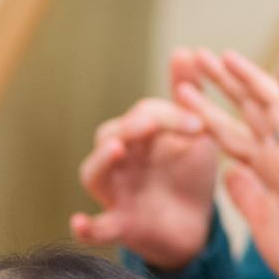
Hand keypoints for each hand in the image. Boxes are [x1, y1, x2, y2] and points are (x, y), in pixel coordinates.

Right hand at [71, 48, 220, 269]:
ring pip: (94, 173)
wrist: (196, 224)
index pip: (143, 115)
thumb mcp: (194, 132)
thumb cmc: (188, 174)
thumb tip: (182, 51)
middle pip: (111, 136)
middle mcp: (120, 161)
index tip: (199, 124)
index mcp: (138, 137)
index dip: (168, 115)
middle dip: (131, 128)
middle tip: (152, 124)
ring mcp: (116, 192)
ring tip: (117, 150)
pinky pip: (97, 227)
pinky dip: (86, 227)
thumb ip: (186, 95)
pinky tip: (79, 223)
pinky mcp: (120, 225)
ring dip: (102, 161)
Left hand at [173, 50, 278, 278]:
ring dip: (247, 82)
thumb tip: (229, 173)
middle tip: (196, 57)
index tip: (182, 89)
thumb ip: (247, 195)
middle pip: (247, 112)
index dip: (206, 112)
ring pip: (269, 112)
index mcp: (266, 172)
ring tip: (224, 56)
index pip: (231, 133)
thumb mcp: (262, 222)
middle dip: (221, 85)